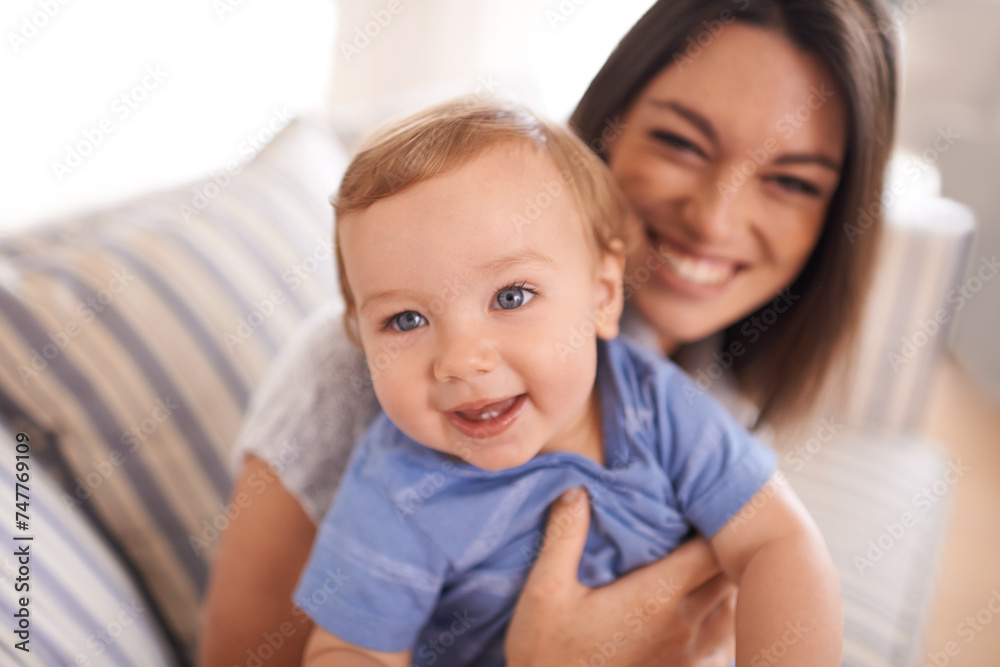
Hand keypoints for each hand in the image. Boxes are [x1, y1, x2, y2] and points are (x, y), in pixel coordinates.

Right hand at [505, 488, 735, 666]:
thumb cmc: (545, 654)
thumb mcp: (544, 590)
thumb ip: (565, 535)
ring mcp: (688, 655)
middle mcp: (682, 625)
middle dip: (723, 547)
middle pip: (729, 576)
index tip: (698, 503)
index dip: (713, 523)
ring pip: (733, 609)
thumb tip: (577, 489)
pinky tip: (704, 610)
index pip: (710, 550)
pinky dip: (723, 620)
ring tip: (707, 562)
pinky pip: (724, 643)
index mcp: (654, 597)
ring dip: (725, 583)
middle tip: (705, 524)